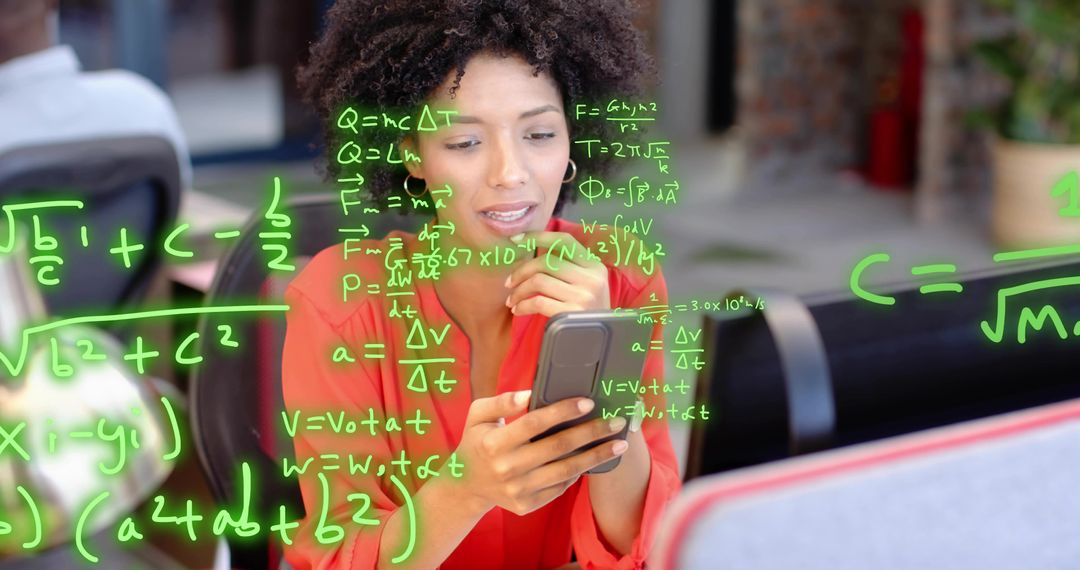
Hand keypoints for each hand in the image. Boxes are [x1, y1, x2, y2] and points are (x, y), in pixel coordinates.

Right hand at [454, 390, 628, 515]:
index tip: (588, 402)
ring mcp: (518, 490)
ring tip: (619, 444)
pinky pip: (561, 486)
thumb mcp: (478, 416)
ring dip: (597, 456)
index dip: (563, 411)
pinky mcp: (527, 505)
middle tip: (616, 422)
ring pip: (567, 471)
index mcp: (494, 443)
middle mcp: (507, 468)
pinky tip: (595, 459)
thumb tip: (529, 394)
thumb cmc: (477, 442)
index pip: (535, 423)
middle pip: (558, 447)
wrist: (466, 486)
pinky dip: (579, 473)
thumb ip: (502, 402)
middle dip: (592, 432)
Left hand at [505, 232, 609, 316]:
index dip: (537, 236)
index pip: (564, 241)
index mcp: (594, 265)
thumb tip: (533, 249)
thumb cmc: (587, 310)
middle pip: (546, 262)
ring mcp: (583, 296)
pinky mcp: (572, 314)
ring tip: (513, 300)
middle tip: (509, 283)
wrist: (599, 341)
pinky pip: (538, 302)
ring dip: (518, 291)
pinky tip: (519, 310)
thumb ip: (569, 267)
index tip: (516, 239)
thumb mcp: (588, 283)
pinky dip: (522, 305)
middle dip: (521, 271)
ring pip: (538, 281)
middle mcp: (591, 278)